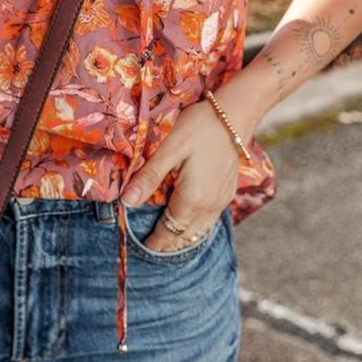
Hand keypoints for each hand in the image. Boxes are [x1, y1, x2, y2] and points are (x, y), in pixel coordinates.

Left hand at [121, 86, 255, 252]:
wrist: (234, 114)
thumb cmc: (198, 127)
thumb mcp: (168, 148)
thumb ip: (149, 177)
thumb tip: (127, 203)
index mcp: (193, 199)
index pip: (168, 232)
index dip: (154, 243)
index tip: (139, 247)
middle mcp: (210, 206)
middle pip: (184, 237)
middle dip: (166, 243)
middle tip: (147, 244)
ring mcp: (221, 200)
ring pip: (199, 231)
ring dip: (181, 235)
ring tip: (162, 235)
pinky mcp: (227, 192)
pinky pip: (209, 219)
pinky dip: (194, 224)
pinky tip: (184, 217)